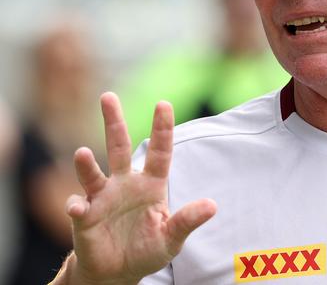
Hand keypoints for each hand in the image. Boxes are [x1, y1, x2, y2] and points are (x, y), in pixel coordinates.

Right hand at [64, 92, 216, 283]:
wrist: (118, 272)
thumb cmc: (147, 249)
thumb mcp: (172, 238)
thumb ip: (187, 221)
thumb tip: (212, 205)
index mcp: (150, 184)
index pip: (159, 151)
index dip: (162, 129)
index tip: (163, 103)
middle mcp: (125, 183)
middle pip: (118, 147)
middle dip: (114, 122)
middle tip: (108, 96)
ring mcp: (102, 197)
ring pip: (92, 173)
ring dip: (85, 165)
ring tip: (81, 153)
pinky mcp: (84, 216)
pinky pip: (78, 206)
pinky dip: (76, 206)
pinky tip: (76, 208)